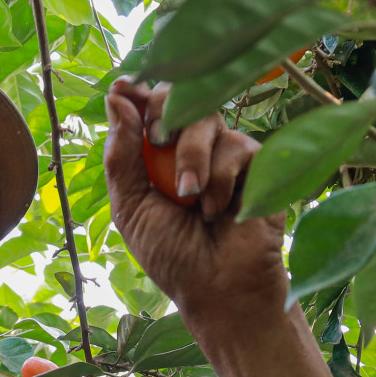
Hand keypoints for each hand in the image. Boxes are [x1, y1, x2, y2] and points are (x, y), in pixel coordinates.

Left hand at [103, 79, 282, 333]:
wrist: (218, 289)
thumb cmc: (173, 255)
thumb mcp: (132, 206)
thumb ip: (121, 155)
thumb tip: (117, 97)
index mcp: (156, 155)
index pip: (146, 106)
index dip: (135, 91)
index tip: (123, 87)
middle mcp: (191, 146)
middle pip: (178, 96)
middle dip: (163, 111)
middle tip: (157, 139)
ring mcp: (225, 152)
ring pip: (206, 118)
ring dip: (191, 158)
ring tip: (188, 198)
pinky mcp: (258, 163)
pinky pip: (235, 146)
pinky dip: (220, 180)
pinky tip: (217, 212)